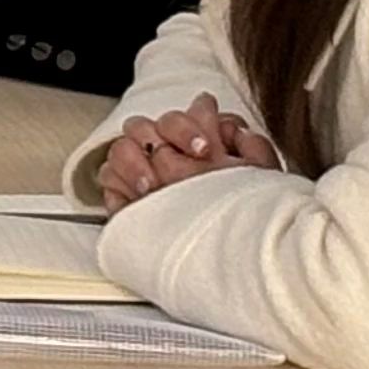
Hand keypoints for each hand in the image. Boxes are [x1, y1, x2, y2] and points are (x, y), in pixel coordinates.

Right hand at [98, 93, 282, 206]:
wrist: (228, 253)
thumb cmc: (241, 213)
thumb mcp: (259, 181)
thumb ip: (255, 148)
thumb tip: (240, 130)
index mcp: (195, 140)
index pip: (179, 115)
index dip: (188, 126)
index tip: (204, 148)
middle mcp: (164, 151)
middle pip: (145, 124)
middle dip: (160, 143)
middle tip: (186, 162)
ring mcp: (141, 171)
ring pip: (121, 147)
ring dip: (135, 163)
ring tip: (152, 186)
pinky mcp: (123, 196)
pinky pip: (108, 177)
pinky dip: (119, 185)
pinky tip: (138, 199)